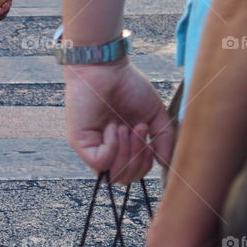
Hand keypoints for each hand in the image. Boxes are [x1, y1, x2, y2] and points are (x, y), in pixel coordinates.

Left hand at [64, 59, 173, 183]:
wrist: (106, 67)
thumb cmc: (128, 86)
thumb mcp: (154, 115)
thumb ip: (163, 139)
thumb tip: (166, 163)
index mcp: (123, 146)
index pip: (134, 173)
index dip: (146, 163)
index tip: (148, 134)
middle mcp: (107, 150)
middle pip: (125, 178)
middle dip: (138, 158)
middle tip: (137, 129)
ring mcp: (93, 148)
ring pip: (113, 175)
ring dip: (127, 152)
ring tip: (125, 127)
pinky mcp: (81, 143)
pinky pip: (100, 162)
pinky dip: (113, 147)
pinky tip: (112, 128)